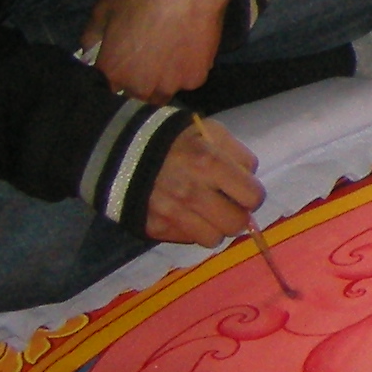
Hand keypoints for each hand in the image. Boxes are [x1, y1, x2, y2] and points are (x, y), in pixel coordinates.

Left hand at [81, 0, 233, 100]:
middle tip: (146, 65)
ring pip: (162, 94)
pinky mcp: (195, 80)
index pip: (108, 91)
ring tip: (167, 61)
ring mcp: (170, 86)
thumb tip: (88, 51)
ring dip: (162, 84)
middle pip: (136, 98)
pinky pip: (186, 82)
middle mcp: (140, 87)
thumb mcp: (105, 9)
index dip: (114, 80)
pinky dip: (185, 72)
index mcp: (113, 72)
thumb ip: (91, 36)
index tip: (121, 68)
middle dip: (137, 86)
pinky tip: (186, 53)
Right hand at [142, 116, 263, 248]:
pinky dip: (190, 230)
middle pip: (236, 224)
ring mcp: (171, 214)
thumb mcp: (210, 131)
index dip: (252, 195)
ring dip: (214, 226)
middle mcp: (191, 193)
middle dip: (236, 214)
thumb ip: (237, 154)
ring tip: (205, 211)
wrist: (119, 150)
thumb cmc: (172, 138)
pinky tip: (184, 213)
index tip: (244, 191)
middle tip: (227, 204)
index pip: (252, 197)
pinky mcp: (154, 228)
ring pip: (213, 239)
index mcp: (209, 164)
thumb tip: (250, 180)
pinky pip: (187, 240)